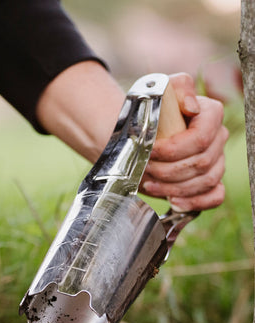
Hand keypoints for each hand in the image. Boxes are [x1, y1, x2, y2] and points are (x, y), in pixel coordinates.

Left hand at [141, 73, 228, 211]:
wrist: (137, 136)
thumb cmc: (148, 113)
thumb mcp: (159, 91)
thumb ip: (179, 87)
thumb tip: (192, 107)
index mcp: (211, 115)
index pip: (201, 139)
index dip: (173, 149)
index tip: (150, 150)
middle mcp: (217, 139)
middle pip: (201, 163)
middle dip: (167, 169)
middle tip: (144, 167)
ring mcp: (215, 162)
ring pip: (205, 181)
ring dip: (172, 186)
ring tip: (149, 182)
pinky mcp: (208, 183)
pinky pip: (214, 196)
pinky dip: (195, 201)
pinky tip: (174, 200)